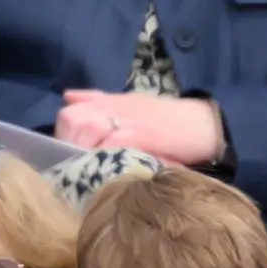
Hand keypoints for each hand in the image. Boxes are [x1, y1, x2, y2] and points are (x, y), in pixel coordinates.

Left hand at [59, 90, 221, 164]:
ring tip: (84, 170)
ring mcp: (125, 121)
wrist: (203, 125)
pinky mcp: (138, 136)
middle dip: (68, 144)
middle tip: (72, 165)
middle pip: (72, 120)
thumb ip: (97, 101)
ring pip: (86, 130)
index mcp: (109, 102)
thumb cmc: (166, 119)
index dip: (63, 135)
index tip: (65, 154)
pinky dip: (102, 157)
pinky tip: (102, 171)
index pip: (68, 114)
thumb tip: (68, 96)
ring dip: (81, 151)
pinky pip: (109, 146)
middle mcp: (113, 108)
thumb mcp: (129, 103)